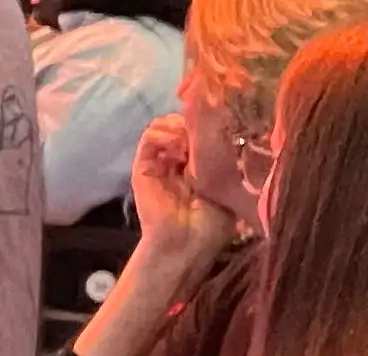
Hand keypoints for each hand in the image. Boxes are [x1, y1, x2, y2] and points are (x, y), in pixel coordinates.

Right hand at [127, 114, 237, 265]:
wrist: (186, 246)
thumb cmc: (211, 226)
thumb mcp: (225, 190)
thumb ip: (220, 161)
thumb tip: (221, 131)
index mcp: (196, 167)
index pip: (197, 132)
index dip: (205, 123)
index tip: (219, 122)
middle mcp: (176, 161)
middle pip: (178, 124)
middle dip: (191, 122)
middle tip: (204, 130)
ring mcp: (158, 162)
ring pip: (161, 126)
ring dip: (176, 126)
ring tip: (189, 138)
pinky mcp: (143, 166)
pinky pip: (148, 139)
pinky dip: (162, 134)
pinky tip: (177, 144)